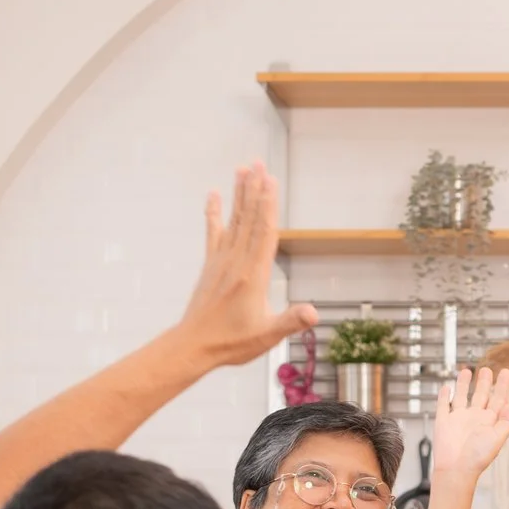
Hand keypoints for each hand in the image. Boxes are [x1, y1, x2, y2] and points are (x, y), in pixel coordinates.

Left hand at [171, 164, 318, 370]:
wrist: (194, 345)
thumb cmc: (232, 342)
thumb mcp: (267, 335)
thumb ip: (291, 321)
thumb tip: (314, 313)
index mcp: (253, 274)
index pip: (264, 232)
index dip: (269, 205)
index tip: (270, 180)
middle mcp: (237, 262)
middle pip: (249, 219)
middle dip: (255, 190)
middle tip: (258, 163)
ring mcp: (222, 261)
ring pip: (234, 220)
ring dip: (239, 194)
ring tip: (242, 169)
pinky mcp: (211, 265)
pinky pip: (213, 233)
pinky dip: (213, 213)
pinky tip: (212, 195)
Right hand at [432, 365, 508, 483]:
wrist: (456, 468)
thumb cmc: (477, 458)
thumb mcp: (498, 438)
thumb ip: (506, 421)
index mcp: (489, 422)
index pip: (498, 400)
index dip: (503, 386)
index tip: (506, 373)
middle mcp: (474, 419)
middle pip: (481, 395)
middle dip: (485, 382)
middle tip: (487, 369)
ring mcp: (459, 419)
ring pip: (462, 396)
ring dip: (465, 384)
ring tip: (467, 371)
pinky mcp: (444, 422)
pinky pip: (444, 405)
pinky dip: (445, 396)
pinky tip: (447, 387)